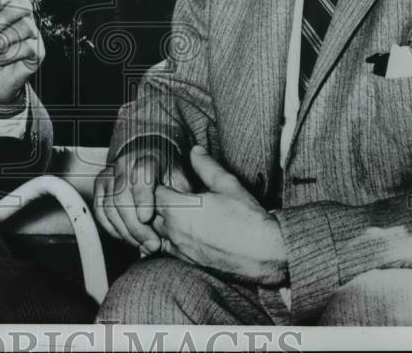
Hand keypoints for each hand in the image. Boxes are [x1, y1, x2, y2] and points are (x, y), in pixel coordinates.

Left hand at [0, 0, 43, 108]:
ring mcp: (33, 36)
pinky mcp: (38, 53)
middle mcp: (24, 20)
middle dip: (3, 16)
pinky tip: (2, 59)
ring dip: (4, 40)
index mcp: (8, 12)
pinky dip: (10, 54)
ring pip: (26, 26)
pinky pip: (28, 46)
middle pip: (24, 5)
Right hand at [93, 140, 192, 253]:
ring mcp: (109, 175)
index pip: (141, 176)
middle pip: (121, 196)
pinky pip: (100, 212)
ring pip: (109, 207)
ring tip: (143, 245)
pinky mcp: (100, 187)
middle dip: (135, 225)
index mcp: (147, 159)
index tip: (147, 218)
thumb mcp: (180, 176)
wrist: (148, 156)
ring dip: (126, 231)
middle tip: (152, 243)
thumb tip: (189, 212)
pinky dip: (113, 229)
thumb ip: (182, 193)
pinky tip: (128, 238)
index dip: (142, 198)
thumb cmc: (166, 170)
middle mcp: (124, 164)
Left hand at [153, 146, 287, 284]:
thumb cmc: (247, 218)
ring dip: (158, 221)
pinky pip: (164, 249)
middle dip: (153, 202)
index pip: (150, 192)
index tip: (165, 178)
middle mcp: (173, 231)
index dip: (155, 183)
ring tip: (173, 211)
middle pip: (147, 213)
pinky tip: (179, 231)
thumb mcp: (227, 184)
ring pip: (153, 232)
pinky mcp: (186, 261)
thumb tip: (194, 150)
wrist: (263, 253)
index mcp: (179, 209)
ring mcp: (178, 248)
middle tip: (166, 192)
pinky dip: (165, 239)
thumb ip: (206, 166)